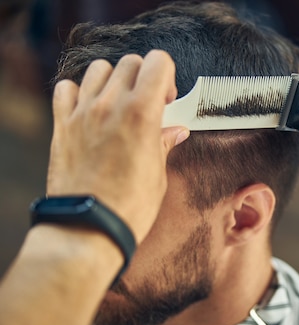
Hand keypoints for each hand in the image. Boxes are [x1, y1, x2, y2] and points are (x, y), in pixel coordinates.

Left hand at [46, 50, 189, 242]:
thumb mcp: (158, 174)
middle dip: (144, 78)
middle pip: (130, 63)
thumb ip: (164, 144)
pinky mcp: (62, 125)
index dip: (167, 77)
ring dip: (113, 81)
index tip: (167, 98)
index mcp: (142, 113)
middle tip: (148, 103)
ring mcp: (83, 113)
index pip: (158, 63)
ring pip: (99, 70)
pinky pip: (66, 89)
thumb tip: (175, 132)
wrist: (90, 225)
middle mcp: (111, 105)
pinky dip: (78, 92)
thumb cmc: (128, 206)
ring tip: (118, 105)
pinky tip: (90, 110)